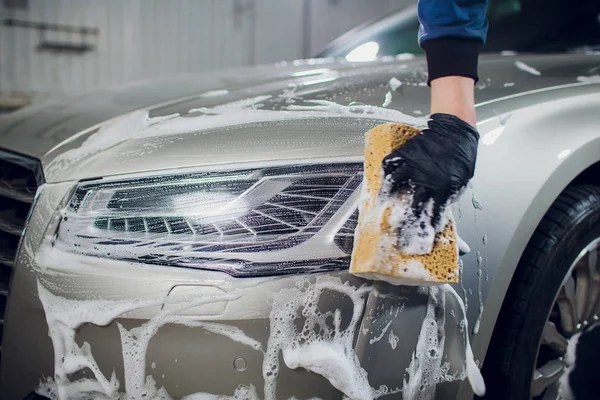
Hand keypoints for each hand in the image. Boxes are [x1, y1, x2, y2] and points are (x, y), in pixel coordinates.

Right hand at [380, 113, 478, 253]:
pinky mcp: (406, 154)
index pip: (434, 215)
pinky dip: (384, 171)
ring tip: (381, 204)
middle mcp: (426, 181)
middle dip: (406, 223)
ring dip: (387, 195)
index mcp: (443, 189)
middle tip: (399, 234)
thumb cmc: (462, 155)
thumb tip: (438, 208)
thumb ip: (449, 195)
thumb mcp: (461, 180)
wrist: (456, 131)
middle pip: (413, 207)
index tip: (423, 239)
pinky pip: (390, 164)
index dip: (428, 228)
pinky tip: (381, 179)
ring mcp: (414, 167)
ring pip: (395, 184)